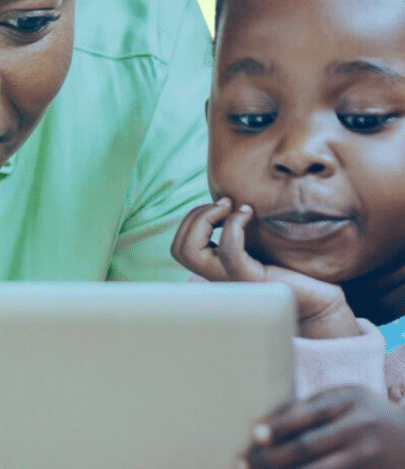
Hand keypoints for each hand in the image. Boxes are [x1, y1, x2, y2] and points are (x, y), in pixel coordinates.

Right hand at [171, 198, 359, 338]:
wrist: (320, 300)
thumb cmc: (294, 270)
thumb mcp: (261, 246)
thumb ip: (240, 233)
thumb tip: (228, 200)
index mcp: (215, 270)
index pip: (179, 247)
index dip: (191, 220)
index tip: (220, 206)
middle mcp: (218, 279)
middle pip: (179, 249)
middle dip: (194, 217)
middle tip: (224, 205)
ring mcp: (233, 281)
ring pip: (191, 252)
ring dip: (206, 219)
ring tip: (232, 208)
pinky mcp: (253, 280)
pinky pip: (229, 252)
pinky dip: (232, 226)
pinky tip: (249, 214)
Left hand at [239, 384, 404, 468]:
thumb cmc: (365, 412)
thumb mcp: (344, 398)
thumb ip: (310, 406)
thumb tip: (266, 422)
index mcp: (348, 401)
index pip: (307, 414)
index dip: (278, 426)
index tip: (254, 434)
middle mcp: (359, 430)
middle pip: (308, 446)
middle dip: (273, 457)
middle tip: (244, 461)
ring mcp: (367, 458)